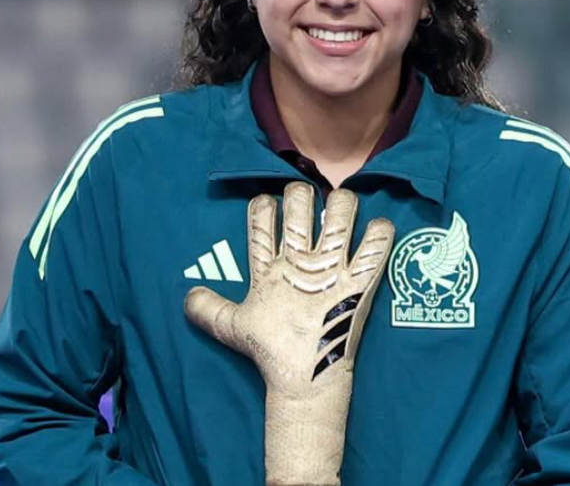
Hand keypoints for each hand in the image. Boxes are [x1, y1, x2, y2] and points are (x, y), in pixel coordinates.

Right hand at [185, 182, 393, 485]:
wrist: (304, 375)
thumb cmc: (270, 349)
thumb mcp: (231, 327)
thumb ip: (209, 310)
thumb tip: (188, 296)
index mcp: (269, 268)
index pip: (261, 221)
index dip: (263, 204)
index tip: (267, 201)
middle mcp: (299, 260)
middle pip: (300, 206)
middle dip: (302, 194)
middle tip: (307, 199)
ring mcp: (331, 269)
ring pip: (341, 215)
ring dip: (343, 204)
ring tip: (344, 205)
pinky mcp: (359, 283)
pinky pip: (376, 249)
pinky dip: (382, 234)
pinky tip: (382, 226)